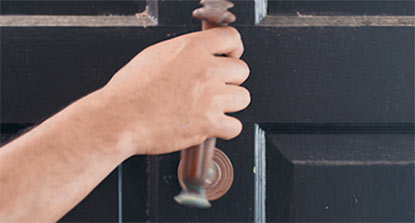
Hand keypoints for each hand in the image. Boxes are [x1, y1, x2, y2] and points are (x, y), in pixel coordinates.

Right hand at [100, 26, 249, 154]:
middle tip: (215, 88)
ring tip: (211, 108)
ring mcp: (210, 97)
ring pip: (243, 98)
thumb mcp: (155, 56)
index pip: (231, 38)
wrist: (120, 118)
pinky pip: (235, 126)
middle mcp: (206, 70)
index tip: (231, 57)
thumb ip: (185, 53)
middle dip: (230, 80)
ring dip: (230, 104)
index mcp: (192, 49)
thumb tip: (197, 55)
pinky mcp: (210, 123)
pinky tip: (212, 125)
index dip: (233, 49)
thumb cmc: (130, 91)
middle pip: (242, 70)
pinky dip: (225, 128)